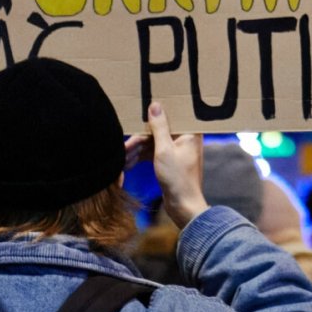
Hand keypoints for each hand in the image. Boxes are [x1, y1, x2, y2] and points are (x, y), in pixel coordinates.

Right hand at [125, 102, 207, 227]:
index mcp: (189, 131)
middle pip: (157, 131)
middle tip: (123, 148)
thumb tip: (155, 105)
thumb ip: (159, 127)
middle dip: (139, 140)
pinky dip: (141, 157)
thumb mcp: (164, 150)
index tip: (138, 114)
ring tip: (122, 160)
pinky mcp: (170, 160)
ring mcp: (177, 149)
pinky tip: (127, 164)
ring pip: (152, 143)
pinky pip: (153, 153)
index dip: (152, 115)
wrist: (184, 207)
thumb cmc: (178, 179)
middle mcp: (185, 137)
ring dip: (137, 151)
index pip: (168, 116)